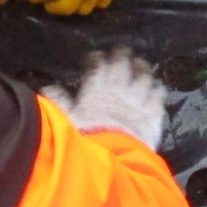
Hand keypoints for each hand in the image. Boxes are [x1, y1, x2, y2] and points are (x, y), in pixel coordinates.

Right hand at [41, 48, 166, 149]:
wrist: (113, 157)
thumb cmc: (86, 140)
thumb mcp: (66, 121)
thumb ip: (59, 103)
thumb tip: (47, 88)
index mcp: (95, 90)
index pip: (96, 67)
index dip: (96, 59)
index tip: (95, 55)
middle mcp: (117, 90)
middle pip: (121, 66)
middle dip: (121, 55)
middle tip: (123, 49)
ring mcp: (137, 100)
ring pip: (142, 78)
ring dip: (142, 69)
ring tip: (142, 63)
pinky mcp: (152, 113)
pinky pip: (157, 96)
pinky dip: (158, 89)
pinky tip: (159, 86)